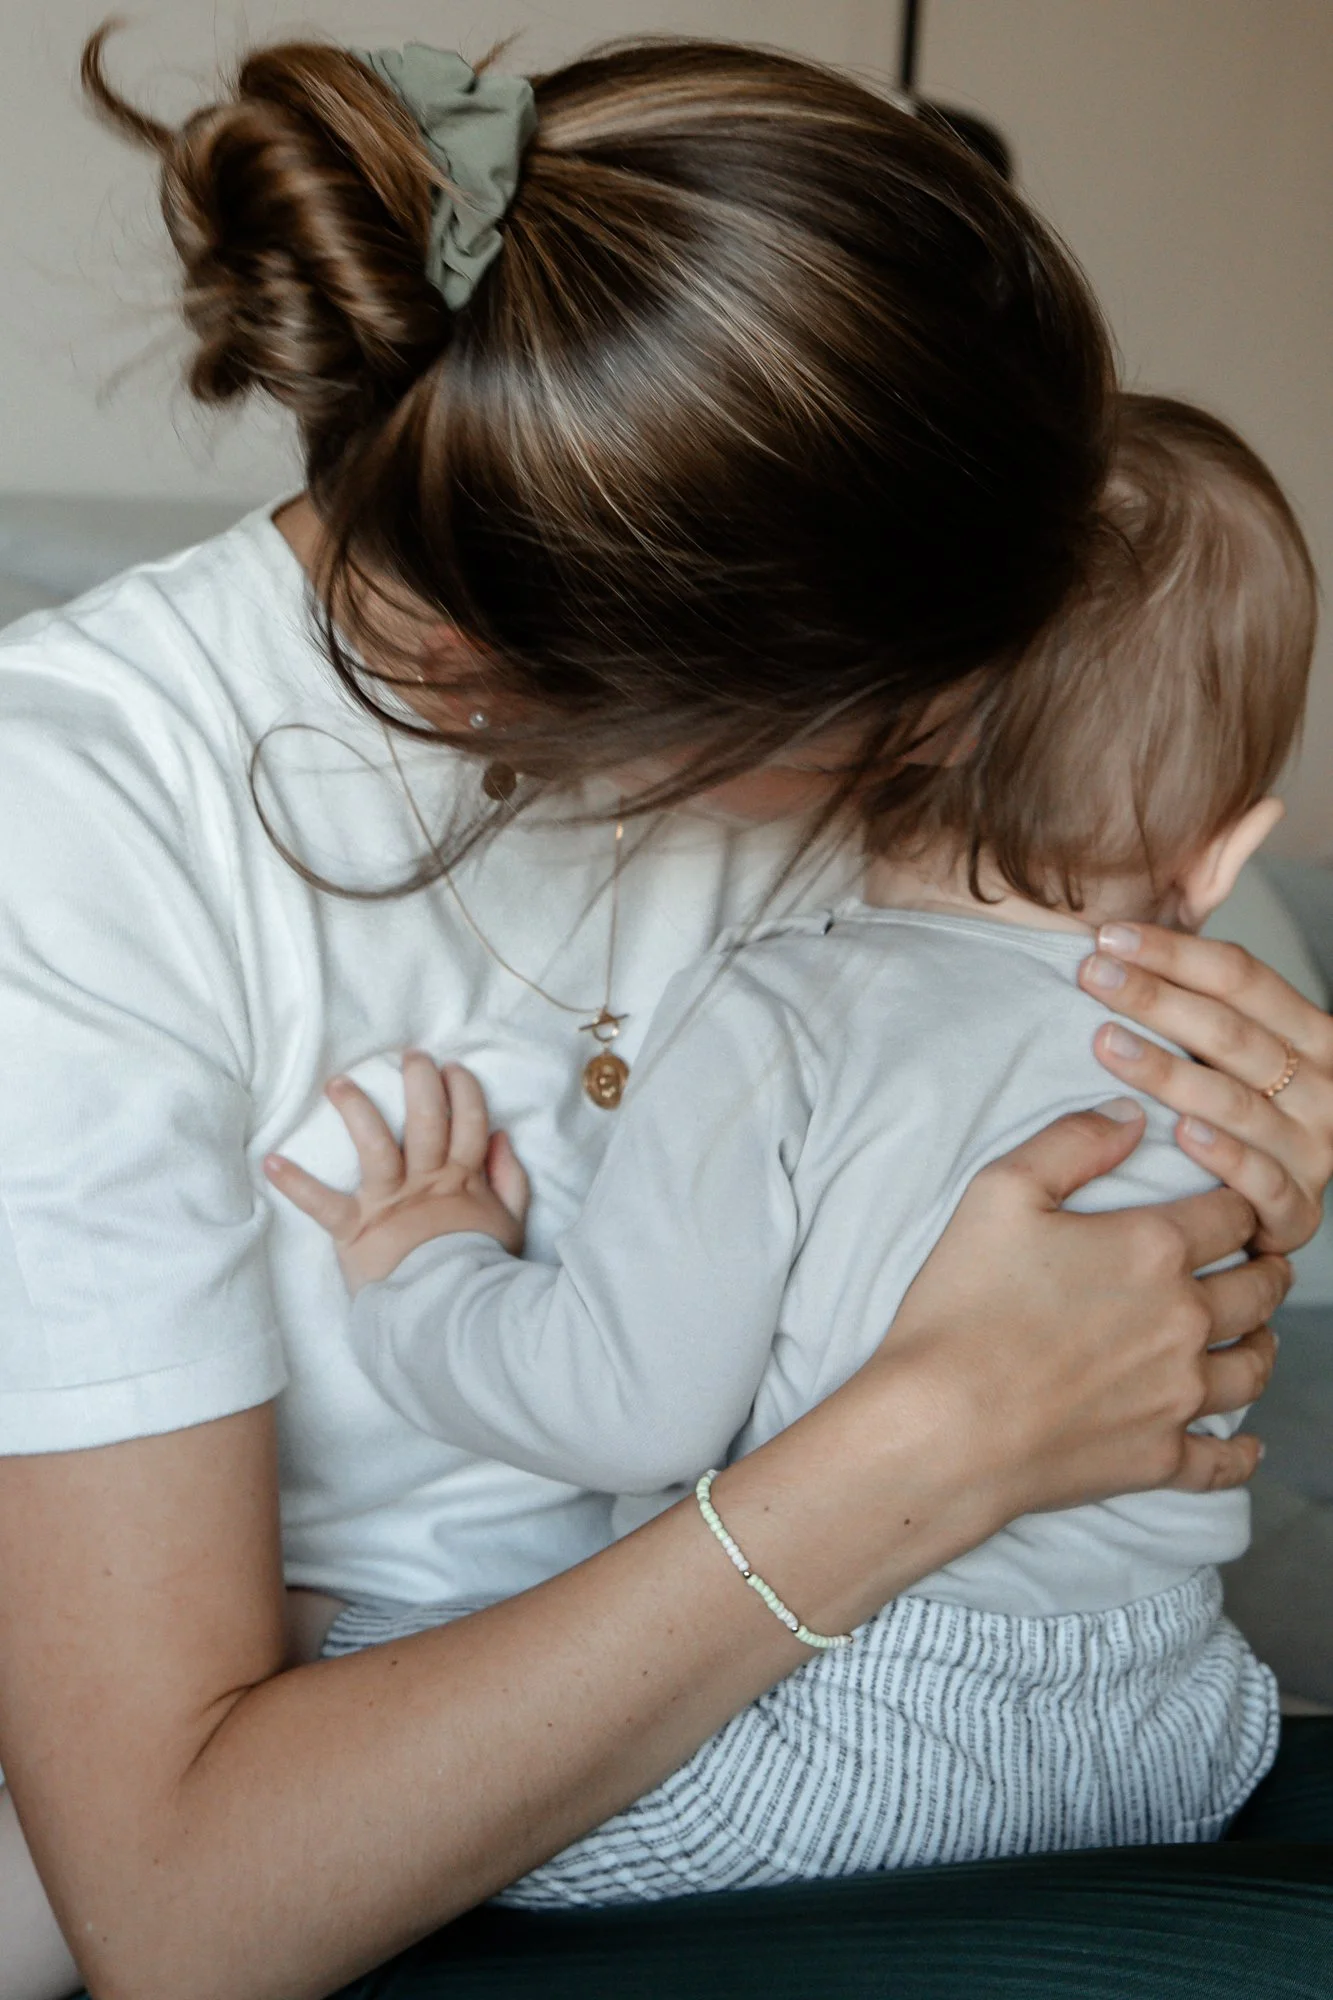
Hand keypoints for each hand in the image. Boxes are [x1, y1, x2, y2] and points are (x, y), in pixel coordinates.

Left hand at [264, 1054, 530, 1291]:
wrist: (452, 1313)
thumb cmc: (481, 1271)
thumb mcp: (510, 1224)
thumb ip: (510, 1180)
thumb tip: (501, 1136)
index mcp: (463, 1180)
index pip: (468, 1123)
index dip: (463, 1092)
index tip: (453, 1069)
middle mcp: (426, 1181)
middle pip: (427, 1120)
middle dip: (419, 1082)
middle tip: (410, 1055)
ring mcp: (389, 1202)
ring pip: (375, 1145)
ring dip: (356, 1110)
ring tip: (338, 1084)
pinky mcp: (356, 1229)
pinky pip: (322, 1204)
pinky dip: (296, 1185)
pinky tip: (271, 1163)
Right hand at [883, 1101, 1286, 1515]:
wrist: (943, 1426)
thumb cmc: (962, 1306)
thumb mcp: (1000, 1193)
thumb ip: (1072, 1141)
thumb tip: (1131, 1115)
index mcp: (1153, 1248)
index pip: (1232, 1213)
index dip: (1239, 1202)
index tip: (1234, 1206)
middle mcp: (1183, 1319)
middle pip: (1258, 1287)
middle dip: (1265, 1268)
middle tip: (1261, 1263)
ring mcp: (1177, 1394)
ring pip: (1253, 1365)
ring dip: (1263, 1343)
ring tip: (1257, 1335)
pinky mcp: (1158, 1457)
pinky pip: (1223, 1460)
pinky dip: (1242, 1453)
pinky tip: (1247, 1444)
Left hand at [1082, 923, 1332, 1253]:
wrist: (1275, 1214)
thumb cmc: (1240, 1119)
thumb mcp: (1235, 1056)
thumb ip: (1199, 1006)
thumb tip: (1116, 945)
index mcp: (1313, 1036)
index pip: (1243, 978)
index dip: (1175, 952)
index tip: (1110, 937)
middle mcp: (1323, 1089)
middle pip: (1231, 1033)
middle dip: (1155, 998)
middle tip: (1091, 974)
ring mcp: (1313, 1151)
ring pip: (1237, 1102)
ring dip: (1167, 1071)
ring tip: (1105, 1043)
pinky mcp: (1297, 1212)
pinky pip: (1259, 1180)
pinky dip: (1221, 1155)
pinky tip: (1178, 1134)